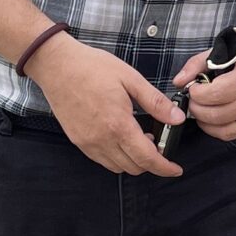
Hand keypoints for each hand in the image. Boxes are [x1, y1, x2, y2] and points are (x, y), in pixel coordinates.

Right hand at [24, 32, 184, 175]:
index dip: (165, 168)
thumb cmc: (93, 68)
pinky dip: (116, 157)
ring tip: (138, 138)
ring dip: (133, 160)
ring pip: (117, 167)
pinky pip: (101, 160)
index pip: (147, 159)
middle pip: (134, 167)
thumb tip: (178, 118)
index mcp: (118, 125)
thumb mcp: (130, 79)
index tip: (175, 170)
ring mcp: (87, 143)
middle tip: (158, 143)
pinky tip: (120, 138)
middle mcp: (102, 140)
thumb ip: (155, 102)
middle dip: (151, 163)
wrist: (57, 65)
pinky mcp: (78, 141)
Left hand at [180, 34, 235, 142]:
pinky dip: (222, 129)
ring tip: (204, 111)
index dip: (197, 95)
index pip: (214, 95)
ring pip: (225, 130)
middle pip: (217, 115)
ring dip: (207, 124)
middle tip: (195, 102)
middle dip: (197, 110)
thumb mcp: (228, 49)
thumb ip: (199, 63)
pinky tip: (218, 118)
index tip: (194, 89)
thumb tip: (180, 81)